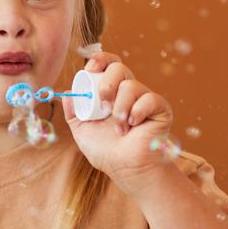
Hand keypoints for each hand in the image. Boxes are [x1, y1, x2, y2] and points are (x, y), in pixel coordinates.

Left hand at [60, 51, 174, 181]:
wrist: (126, 168)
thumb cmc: (106, 152)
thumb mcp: (82, 131)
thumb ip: (72, 113)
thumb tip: (66, 92)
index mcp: (111, 92)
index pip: (108, 64)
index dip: (100, 60)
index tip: (90, 69)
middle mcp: (128, 92)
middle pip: (119, 67)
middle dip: (107, 84)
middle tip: (104, 105)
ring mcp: (145, 99)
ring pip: (131, 85)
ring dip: (120, 109)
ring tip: (120, 127)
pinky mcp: (160, 108)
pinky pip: (149, 98)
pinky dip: (137, 113)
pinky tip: (134, 127)